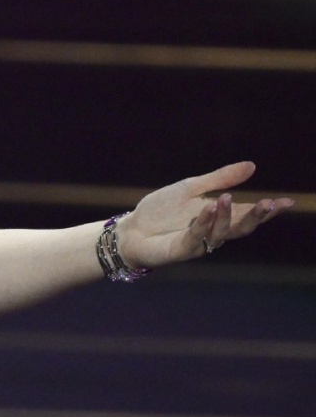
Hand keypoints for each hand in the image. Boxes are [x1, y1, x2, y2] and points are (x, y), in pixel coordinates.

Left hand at [117, 161, 294, 268]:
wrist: (130, 228)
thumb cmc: (159, 210)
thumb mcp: (190, 188)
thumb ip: (219, 179)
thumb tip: (252, 166)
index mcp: (218, 216)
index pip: (248, 213)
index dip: (267, 209)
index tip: (287, 202)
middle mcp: (212, 232)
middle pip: (242, 227)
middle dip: (257, 217)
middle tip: (269, 204)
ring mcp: (199, 243)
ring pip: (221, 233)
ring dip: (226, 216)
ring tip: (226, 198)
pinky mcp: (181, 250)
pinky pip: (197, 237)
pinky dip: (203, 223)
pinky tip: (207, 209)